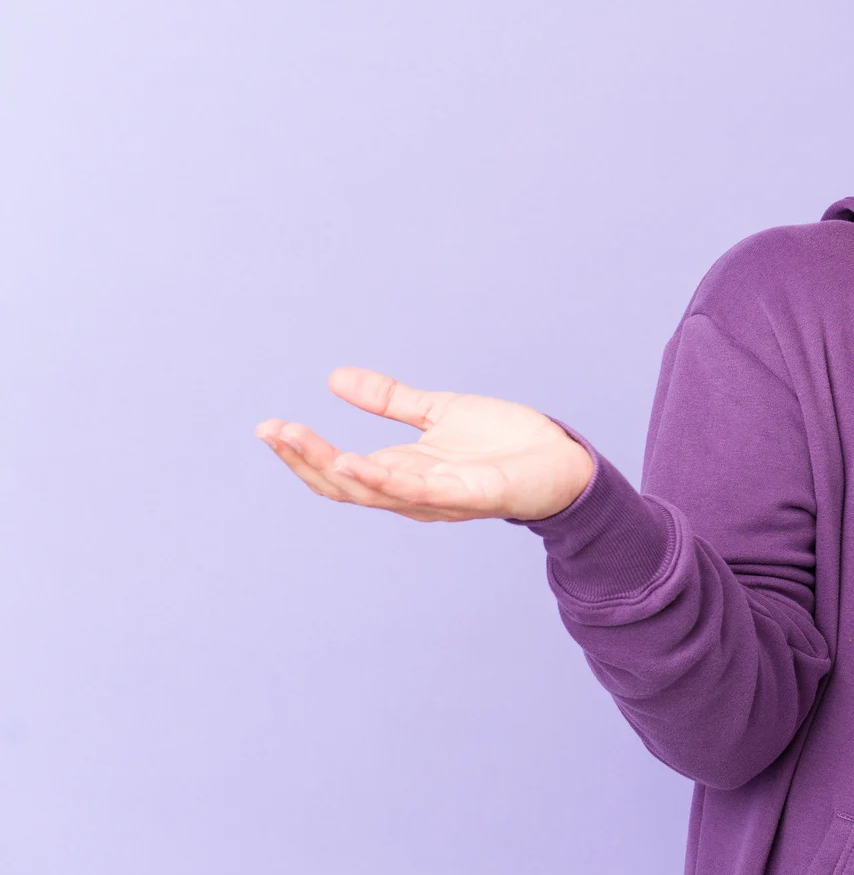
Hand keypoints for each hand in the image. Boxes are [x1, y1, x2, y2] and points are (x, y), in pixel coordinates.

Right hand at [254, 366, 594, 522]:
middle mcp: (414, 492)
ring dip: (333, 468)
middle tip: (271, 430)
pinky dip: (384, 480)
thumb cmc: (504, 443)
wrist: (562, 459)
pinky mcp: (472, 495)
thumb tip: (335, 377)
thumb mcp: (438, 412)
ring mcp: (441, 497)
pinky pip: (420, 491)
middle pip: (345, 485)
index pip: (339, 470)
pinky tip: (355, 463)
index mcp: (403, 473)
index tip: (269, 426)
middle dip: (305, 459)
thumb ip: (390, 399)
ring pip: (374, 491)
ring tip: (299, 444)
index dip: (302, 452)